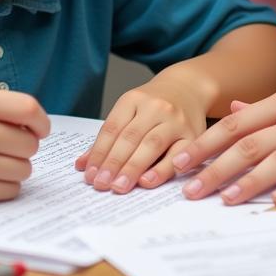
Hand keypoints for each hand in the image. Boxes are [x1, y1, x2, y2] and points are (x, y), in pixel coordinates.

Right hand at [0, 89, 49, 202]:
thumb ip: (1, 108)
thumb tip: (38, 127)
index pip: (29, 109)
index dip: (41, 122)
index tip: (39, 129)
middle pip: (29, 144)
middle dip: (24, 146)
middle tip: (7, 146)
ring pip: (24, 169)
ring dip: (16, 167)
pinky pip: (10, 190)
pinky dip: (6, 185)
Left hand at [75, 74, 209, 193]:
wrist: (189, 88)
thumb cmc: (153, 106)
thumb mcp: (129, 111)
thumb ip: (108, 138)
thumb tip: (83, 166)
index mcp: (133, 98)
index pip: (112, 128)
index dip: (99, 153)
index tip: (90, 175)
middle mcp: (155, 107)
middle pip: (130, 137)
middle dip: (113, 163)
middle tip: (101, 184)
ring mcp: (175, 120)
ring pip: (151, 145)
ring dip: (133, 168)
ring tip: (119, 186)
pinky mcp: (192, 134)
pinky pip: (177, 155)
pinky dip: (161, 169)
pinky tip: (147, 181)